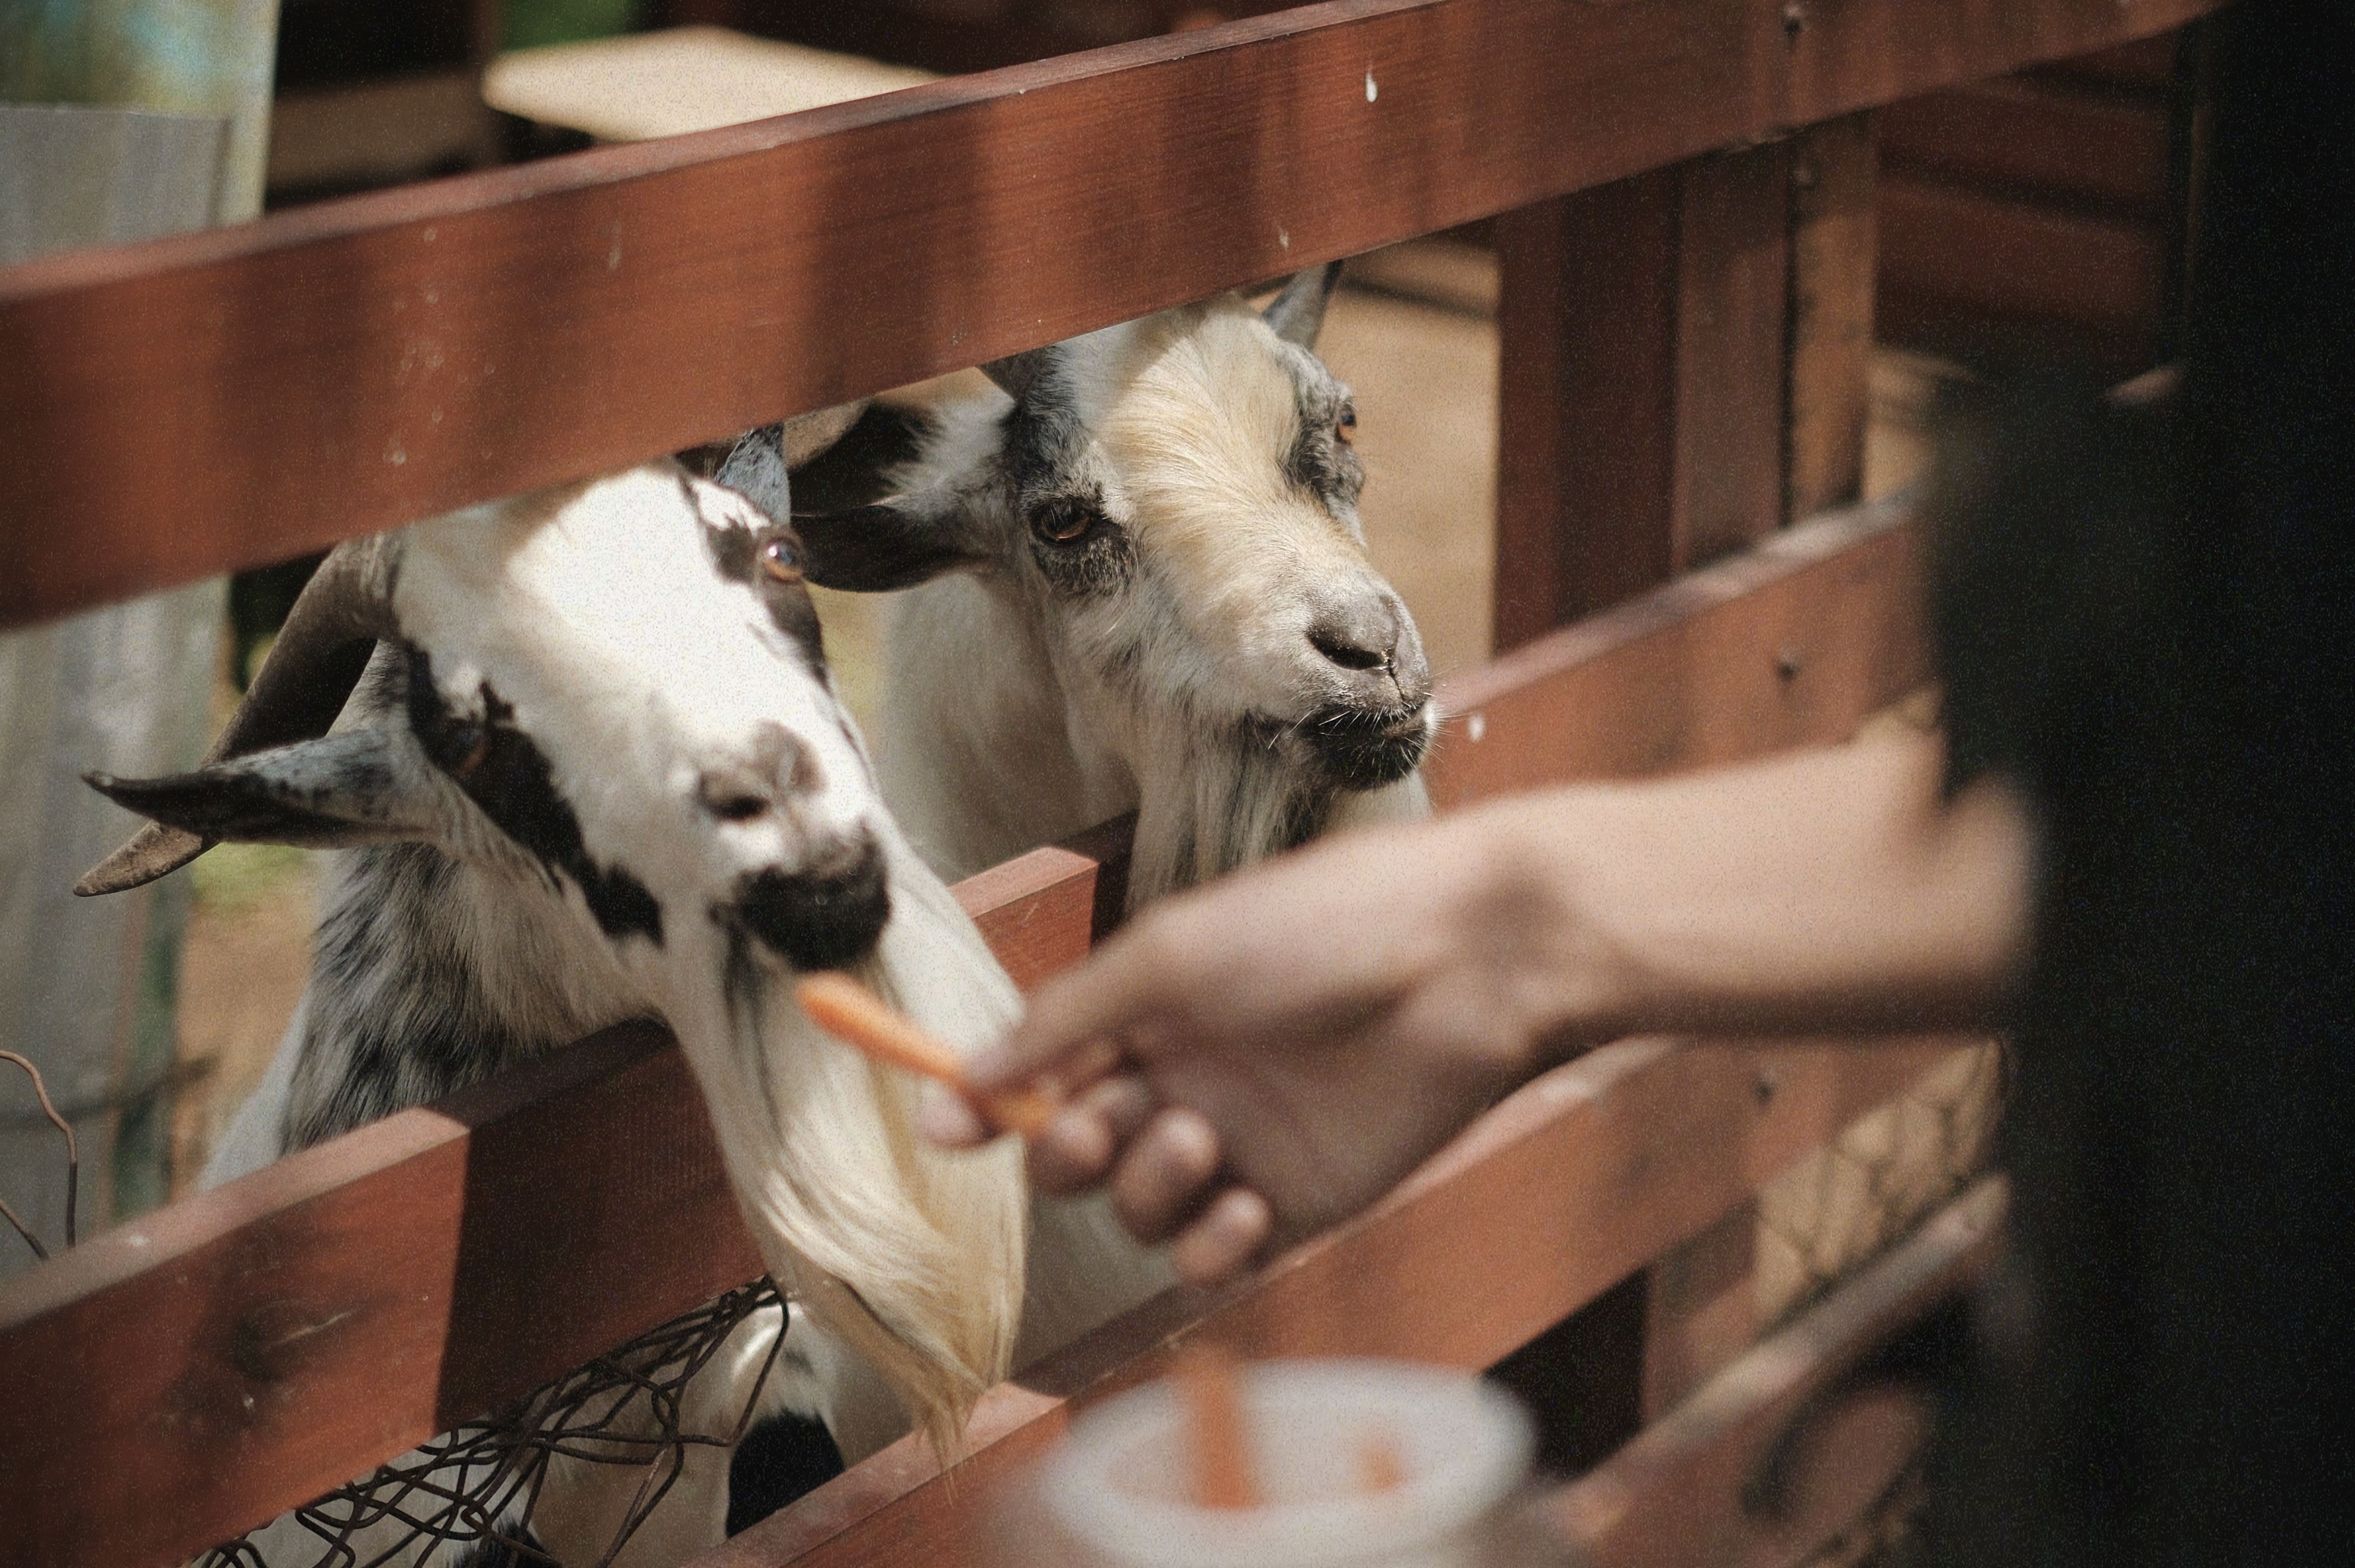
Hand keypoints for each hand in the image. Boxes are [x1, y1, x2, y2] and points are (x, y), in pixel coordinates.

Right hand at [922, 803, 1620, 1284]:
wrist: (1469, 963)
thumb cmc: (1321, 927)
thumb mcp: (1169, 954)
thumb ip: (1062, 1022)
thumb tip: (964, 1076)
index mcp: (1148, 1009)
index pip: (1040, 1070)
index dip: (987, 1103)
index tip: (946, 1130)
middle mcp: (1185, 1077)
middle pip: (1074, 1154)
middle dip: (1068, 1152)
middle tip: (1104, 1126)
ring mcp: (1240, 1144)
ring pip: (1138, 1210)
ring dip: (1147, 1189)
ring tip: (1203, 1140)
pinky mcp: (1299, 1201)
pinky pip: (1213, 1257)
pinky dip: (1210, 1246)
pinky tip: (1247, 1205)